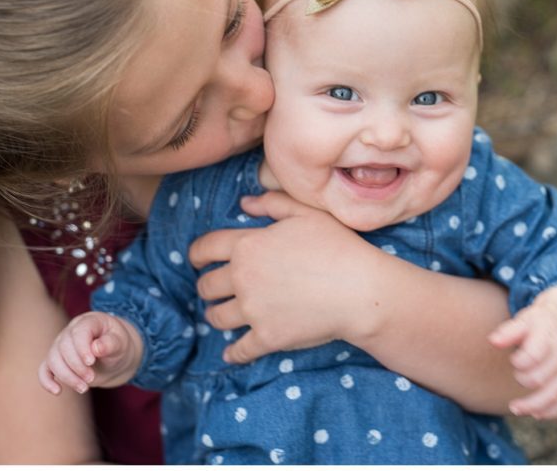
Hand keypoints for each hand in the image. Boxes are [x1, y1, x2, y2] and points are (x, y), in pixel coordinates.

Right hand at [37, 311, 142, 394]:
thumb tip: (96, 348)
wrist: (115, 357)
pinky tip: (57, 391)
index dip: (82, 348)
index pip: (79, 332)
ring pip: (53, 360)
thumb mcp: (121, 343)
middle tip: (91, 379)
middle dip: (76, 366)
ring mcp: (61, 346)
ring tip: (84, 388)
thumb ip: (111, 343)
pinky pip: (44, 370)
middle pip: (63, 347)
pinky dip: (47, 381)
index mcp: (88, 322)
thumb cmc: (118, 346)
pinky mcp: (57, 362)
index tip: (91, 362)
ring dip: (66, 376)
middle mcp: (71, 331)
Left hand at [189, 191, 386, 363]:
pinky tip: (231, 353)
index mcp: (248, 245)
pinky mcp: (267, 338)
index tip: (197, 260)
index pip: (205, 248)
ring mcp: (253, 311)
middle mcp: (243, 278)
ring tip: (222, 316)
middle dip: (206, 287)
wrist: (360, 290)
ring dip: (215, 316)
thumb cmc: (338, 246)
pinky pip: (239, 350)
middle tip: (213, 289)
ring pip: (216, 318)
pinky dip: (233, 353)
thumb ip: (273, 203)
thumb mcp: (307, 213)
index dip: (196, 254)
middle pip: (206, 286)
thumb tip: (245, 202)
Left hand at [488, 286, 556, 419]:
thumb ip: (508, 332)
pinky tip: (535, 413)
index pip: (534, 356)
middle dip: (524, 380)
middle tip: (517, 375)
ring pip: (554, 396)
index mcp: (549, 337)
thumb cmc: (541, 324)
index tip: (514, 360)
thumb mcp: (525, 320)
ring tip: (515, 408)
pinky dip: (550, 413)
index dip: (520, 362)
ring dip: (533, 406)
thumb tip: (493, 342)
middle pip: (541, 378)